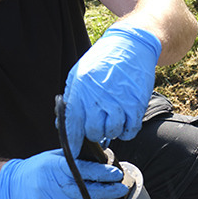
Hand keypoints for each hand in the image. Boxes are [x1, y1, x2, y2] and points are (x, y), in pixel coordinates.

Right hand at [0, 150, 127, 198]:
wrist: (12, 189)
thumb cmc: (37, 170)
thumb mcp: (53, 157)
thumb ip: (74, 158)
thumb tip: (101, 156)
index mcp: (54, 167)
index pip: (83, 170)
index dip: (102, 173)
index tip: (116, 174)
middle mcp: (52, 185)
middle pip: (86, 191)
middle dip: (107, 191)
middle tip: (121, 189)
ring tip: (91, 195)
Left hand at [62, 24, 160, 156]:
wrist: (132, 45)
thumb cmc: (103, 60)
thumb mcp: (80, 73)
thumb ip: (71, 98)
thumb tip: (61, 124)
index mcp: (81, 89)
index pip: (74, 124)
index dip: (73, 143)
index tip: (74, 154)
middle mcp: (99, 96)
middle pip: (94, 132)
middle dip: (95, 134)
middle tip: (99, 126)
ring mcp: (119, 101)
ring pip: (112, 132)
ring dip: (112, 131)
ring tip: (112, 120)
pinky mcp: (136, 104)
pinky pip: (130, 130)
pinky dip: (127, 132)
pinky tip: (124, 124)